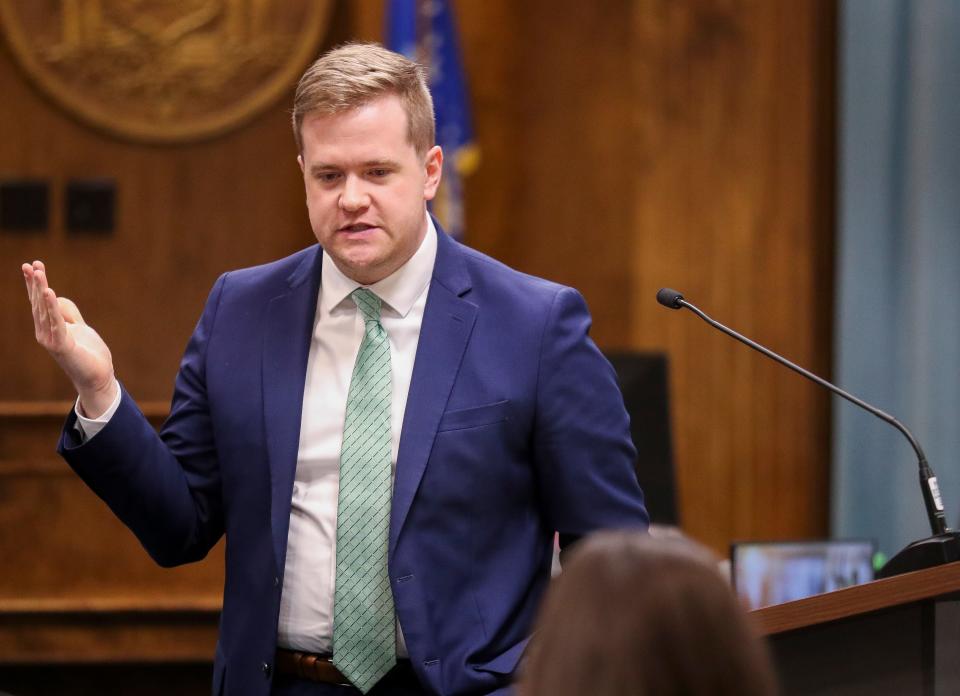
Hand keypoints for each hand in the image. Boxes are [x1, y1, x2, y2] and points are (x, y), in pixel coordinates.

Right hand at [22, 260, 117, 416]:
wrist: (98, 377)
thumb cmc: (89, 354)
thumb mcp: (79, 327)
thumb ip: (69, 313)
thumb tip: (57, 296)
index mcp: (49, 327)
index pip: (39, 302)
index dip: (35, 284)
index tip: (32, 265)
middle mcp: (45, 332)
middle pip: (38, 303)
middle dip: (35, 283)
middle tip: (30, 264)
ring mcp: (52, 340)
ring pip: (45, 310)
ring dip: (41, 290)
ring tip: (39, 273)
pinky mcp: (62, 345)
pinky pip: (56, 322)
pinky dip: (52, 307)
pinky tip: (49, 292)